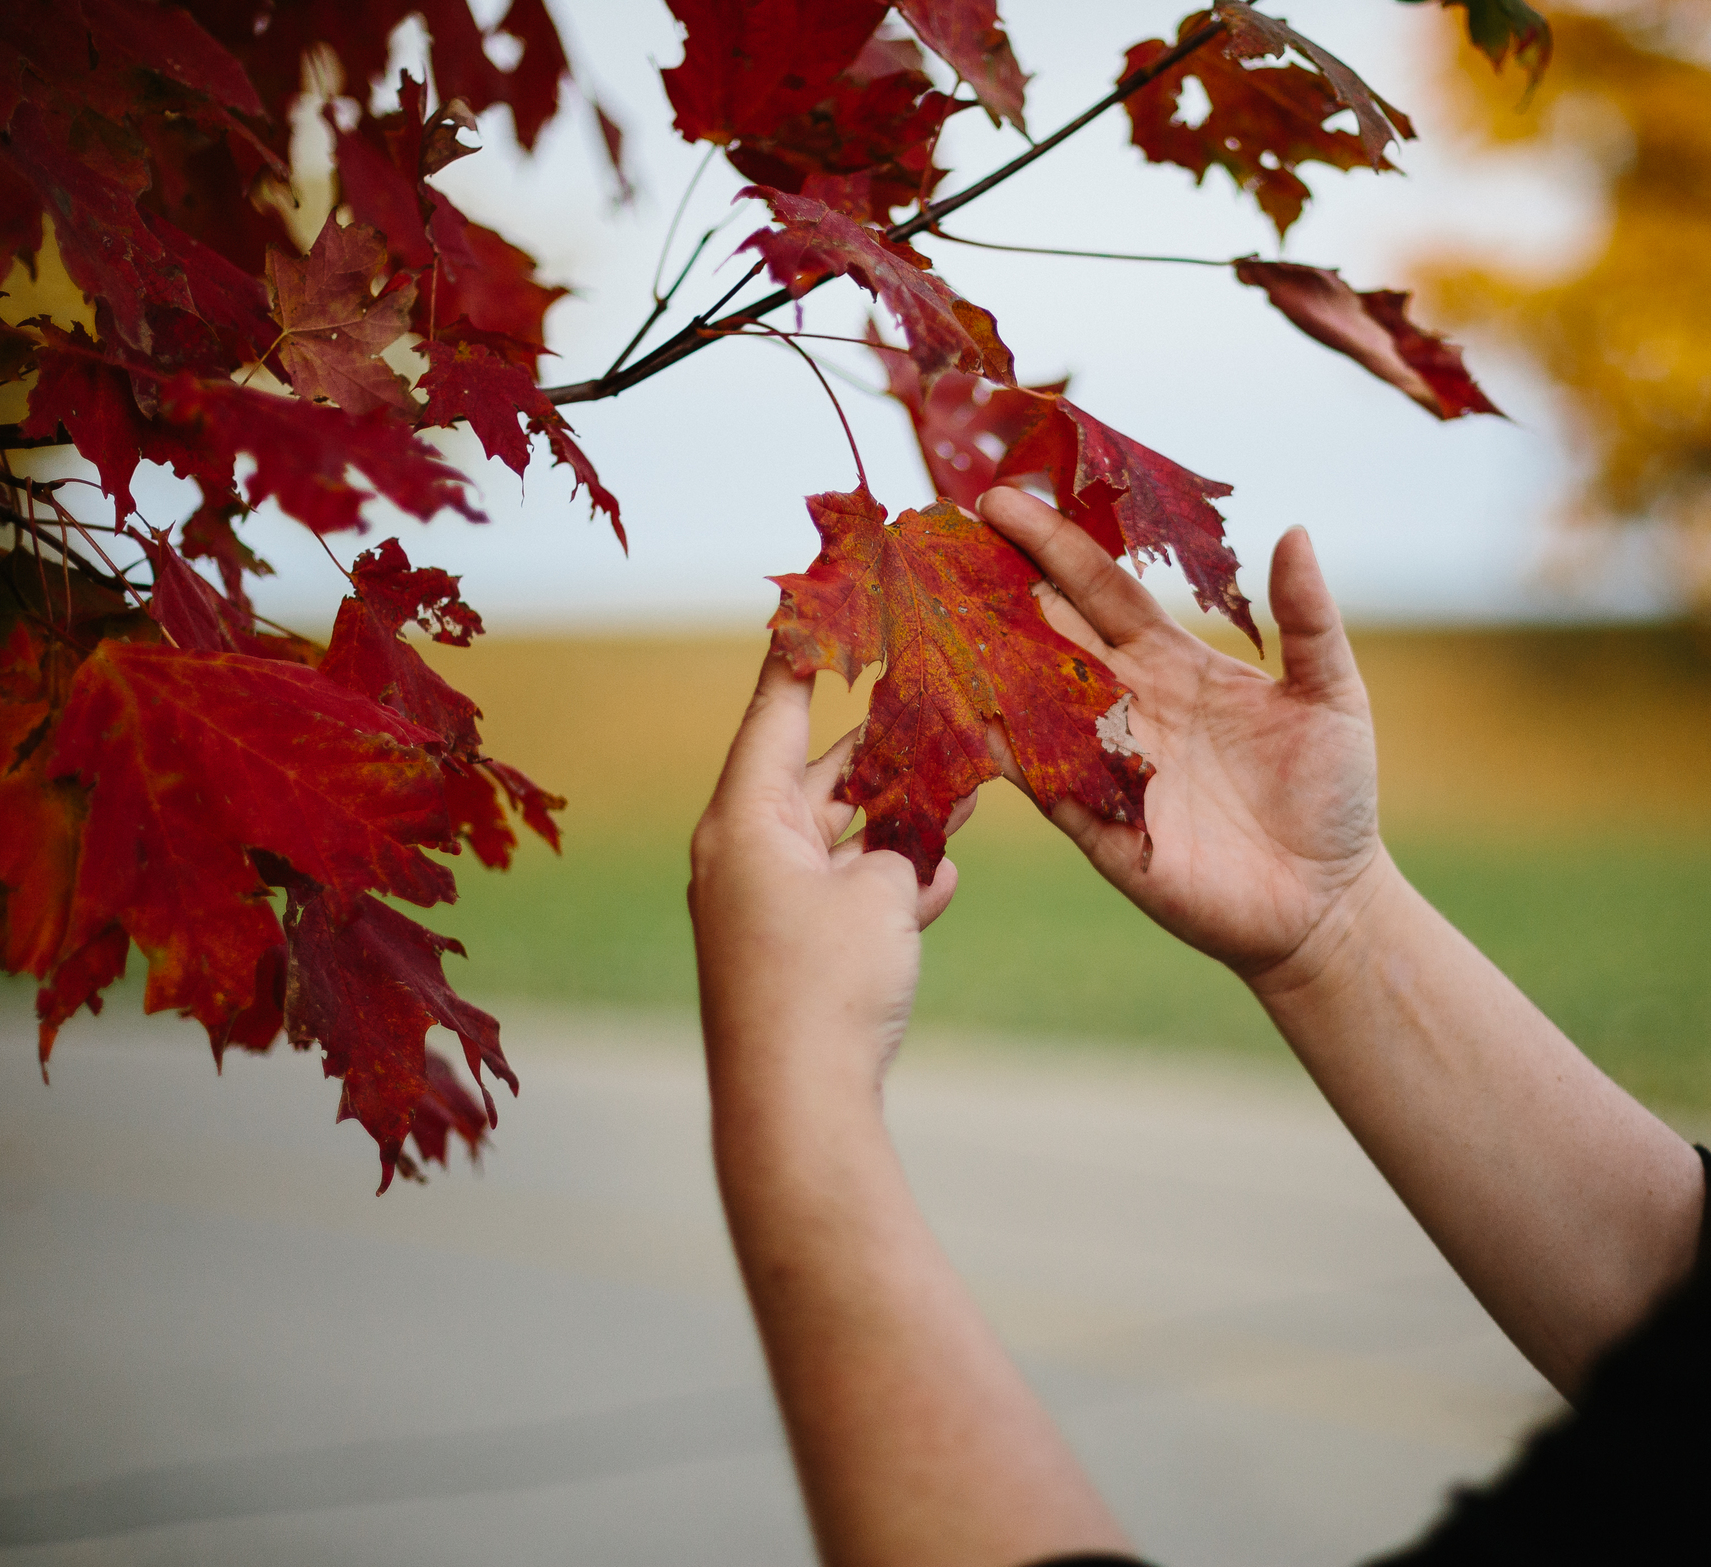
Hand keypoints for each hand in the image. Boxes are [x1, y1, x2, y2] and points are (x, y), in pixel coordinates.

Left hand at [688, 651, 963, 1088]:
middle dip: (884, 748)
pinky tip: (945, 877)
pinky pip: (848, 896)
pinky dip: (893, 884)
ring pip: (843, 838)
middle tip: (935, 700)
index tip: (819, 603)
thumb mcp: (879, 894)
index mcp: (744, 821)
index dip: (803, 657)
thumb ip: (904, 848)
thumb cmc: (824, 985)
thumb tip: (917, 853)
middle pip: (818, 776)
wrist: (798, 1107)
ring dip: (903, 819)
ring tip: (966, 784)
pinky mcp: (798, 953)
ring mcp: (770, 907)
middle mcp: (747, 855)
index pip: (774, 713)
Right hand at [977, 486, 1384, 988]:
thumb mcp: (1331, 694)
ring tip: (926, 610)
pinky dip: (995, 743)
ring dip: (979, 657)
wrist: (1323, 900)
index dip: (1052, 544)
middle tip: (937, 538)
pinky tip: (960, 711)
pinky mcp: (1094, 822)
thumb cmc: (1332, 793)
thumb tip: (1297, 531)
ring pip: (1025, 696)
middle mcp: (1126, 702)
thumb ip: (1307, 618)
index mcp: (1174, 662)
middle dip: (994, 586)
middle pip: (1047, 631)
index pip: (1098, 588)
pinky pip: (1032, 775)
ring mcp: (1103, 760)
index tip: (1000, 501)